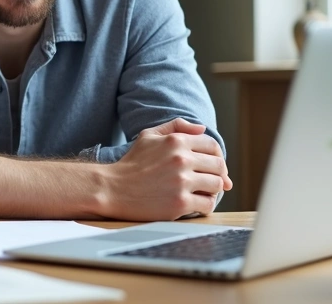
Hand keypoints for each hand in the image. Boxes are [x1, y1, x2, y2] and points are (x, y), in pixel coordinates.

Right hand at [102, 118, 232, 220]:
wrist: (112, 188)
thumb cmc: (132, 163)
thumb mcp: (148, 135)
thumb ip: (175, 126)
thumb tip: (201, 128)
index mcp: (176, 141)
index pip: (212, 145)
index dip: (216, 156)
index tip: (211, 167)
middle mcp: (181, 159)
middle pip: (219, 166)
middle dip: (217, 174)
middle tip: (209, 182)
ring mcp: (181, 182)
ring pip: (217, 185)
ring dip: (212, 190)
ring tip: (201, 192)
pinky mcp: (180, 203)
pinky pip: (208, 204)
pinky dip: (205, 205)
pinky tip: (195, 204)